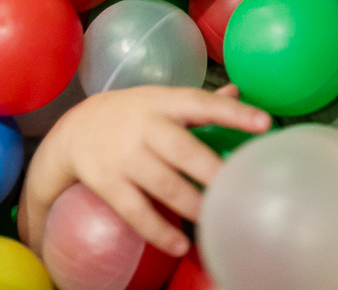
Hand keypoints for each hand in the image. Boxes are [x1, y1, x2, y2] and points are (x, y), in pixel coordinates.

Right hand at [19, 84, 269, 256]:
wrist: (73, 131)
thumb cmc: (132, 114)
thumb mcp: (161, 100)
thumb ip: (199, 101)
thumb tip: (238, 92)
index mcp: (164, 103)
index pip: (202, 103)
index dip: (234, 113)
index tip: (265, 123)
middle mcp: (145, 127)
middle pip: (183, 150)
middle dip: (212, 169)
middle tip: (239, 186)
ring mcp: (125, 157)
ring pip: (164, 184)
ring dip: (192, 204)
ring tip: (217, 219)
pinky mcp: (109, 184)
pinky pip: (136, 211)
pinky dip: (158, 230)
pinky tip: (180, 245)